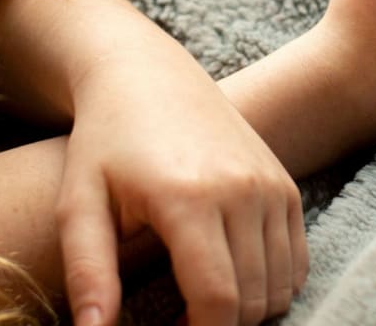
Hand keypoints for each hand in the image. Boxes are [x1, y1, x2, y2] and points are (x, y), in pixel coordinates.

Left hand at [55, 22, 306, 325]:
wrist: (148, 75)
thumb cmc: (105, 142)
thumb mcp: (78, 204)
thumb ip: (88, 273)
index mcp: (188, 199)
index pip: (217, 301)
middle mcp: (242, 190)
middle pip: (254, 300)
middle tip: (180, 321)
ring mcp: (271, 184)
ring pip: (281, 286)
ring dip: (249, 309)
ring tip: (202, 300)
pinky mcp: (285, 183)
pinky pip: (297, 260)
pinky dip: (273, 284)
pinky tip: (232, 278)